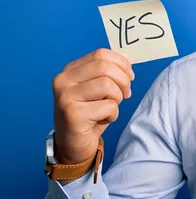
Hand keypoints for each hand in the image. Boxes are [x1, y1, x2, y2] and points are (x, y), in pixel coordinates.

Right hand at [52, 48, 133, 164]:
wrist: (74, 145)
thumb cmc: (91, 114)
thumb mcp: (99, 89)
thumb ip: (109, 72)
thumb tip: (128, 59)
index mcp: (70, 70)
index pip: (101, 54)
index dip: (121, 64)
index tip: (130, 76)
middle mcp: (63, 80)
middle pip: (105, 66)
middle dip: (123, 80)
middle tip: (126, 94)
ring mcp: (65, 97)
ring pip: (107, 85)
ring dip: (117, 98)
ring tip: (110, 108)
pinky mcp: (72, 114)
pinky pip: (108, 106)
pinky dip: (113, 114)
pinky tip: (103, 120)